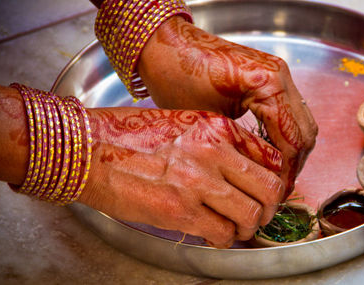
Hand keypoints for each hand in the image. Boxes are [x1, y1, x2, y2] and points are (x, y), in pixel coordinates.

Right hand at [78, 107, 283, 247]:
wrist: (90, 149)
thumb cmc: (131, 136)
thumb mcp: (184, 125)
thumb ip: (217, 142)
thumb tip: (243, 170)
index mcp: (217, 127)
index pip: (271, 157)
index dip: (273, 180)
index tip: (266, 191)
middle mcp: (213, 151)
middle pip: (270, 189)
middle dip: (268, 207)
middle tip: (257, 214)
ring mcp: (197, 181)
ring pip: (251, 215)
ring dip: (246, 227)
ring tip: (233, 227)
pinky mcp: (179, 210)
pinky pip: (222, 234)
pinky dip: (223, 240)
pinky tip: (212, 234)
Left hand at [138, 17, 317, 196]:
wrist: (164, 46)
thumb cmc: (177, 78)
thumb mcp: (208, 121)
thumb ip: (240, 147)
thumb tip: (256, 178)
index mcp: (268, 86)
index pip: (292, 141)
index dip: (286, 173)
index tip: (276, 196)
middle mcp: (280, 77)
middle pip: (305, 133)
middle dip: (294, 165)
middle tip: (277, 190)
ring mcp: (278, 74)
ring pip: (301, 123)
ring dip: (291, 151)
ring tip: (273, 176)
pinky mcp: (270, 76)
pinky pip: (289, 112)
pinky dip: (283, 135)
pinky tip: (267, 153)